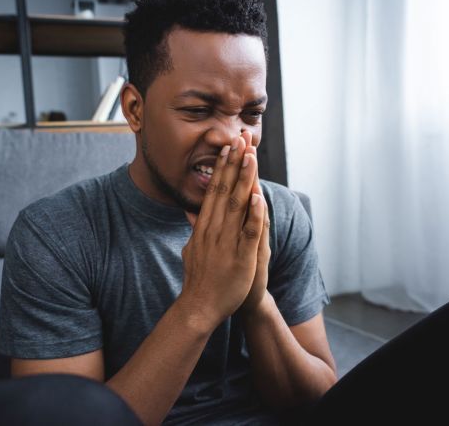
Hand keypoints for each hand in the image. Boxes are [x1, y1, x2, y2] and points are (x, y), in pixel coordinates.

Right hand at [181, 134, 266, 330]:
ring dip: (244, 179)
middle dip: (234, 164)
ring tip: (250, 156)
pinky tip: (258, 196)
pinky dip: (253, 213)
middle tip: (240, 140)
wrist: (199, 307)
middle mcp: (213, 230)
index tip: (228, 149)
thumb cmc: (197, 279)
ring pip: (236, 205)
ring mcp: (226, 242)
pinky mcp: (240, 257)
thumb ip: (193, 228)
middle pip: (224, 190)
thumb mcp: (190, 248)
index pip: (213, 190)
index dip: (222, 168)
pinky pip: (248, 232)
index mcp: (203, 227)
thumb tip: (191, 211)